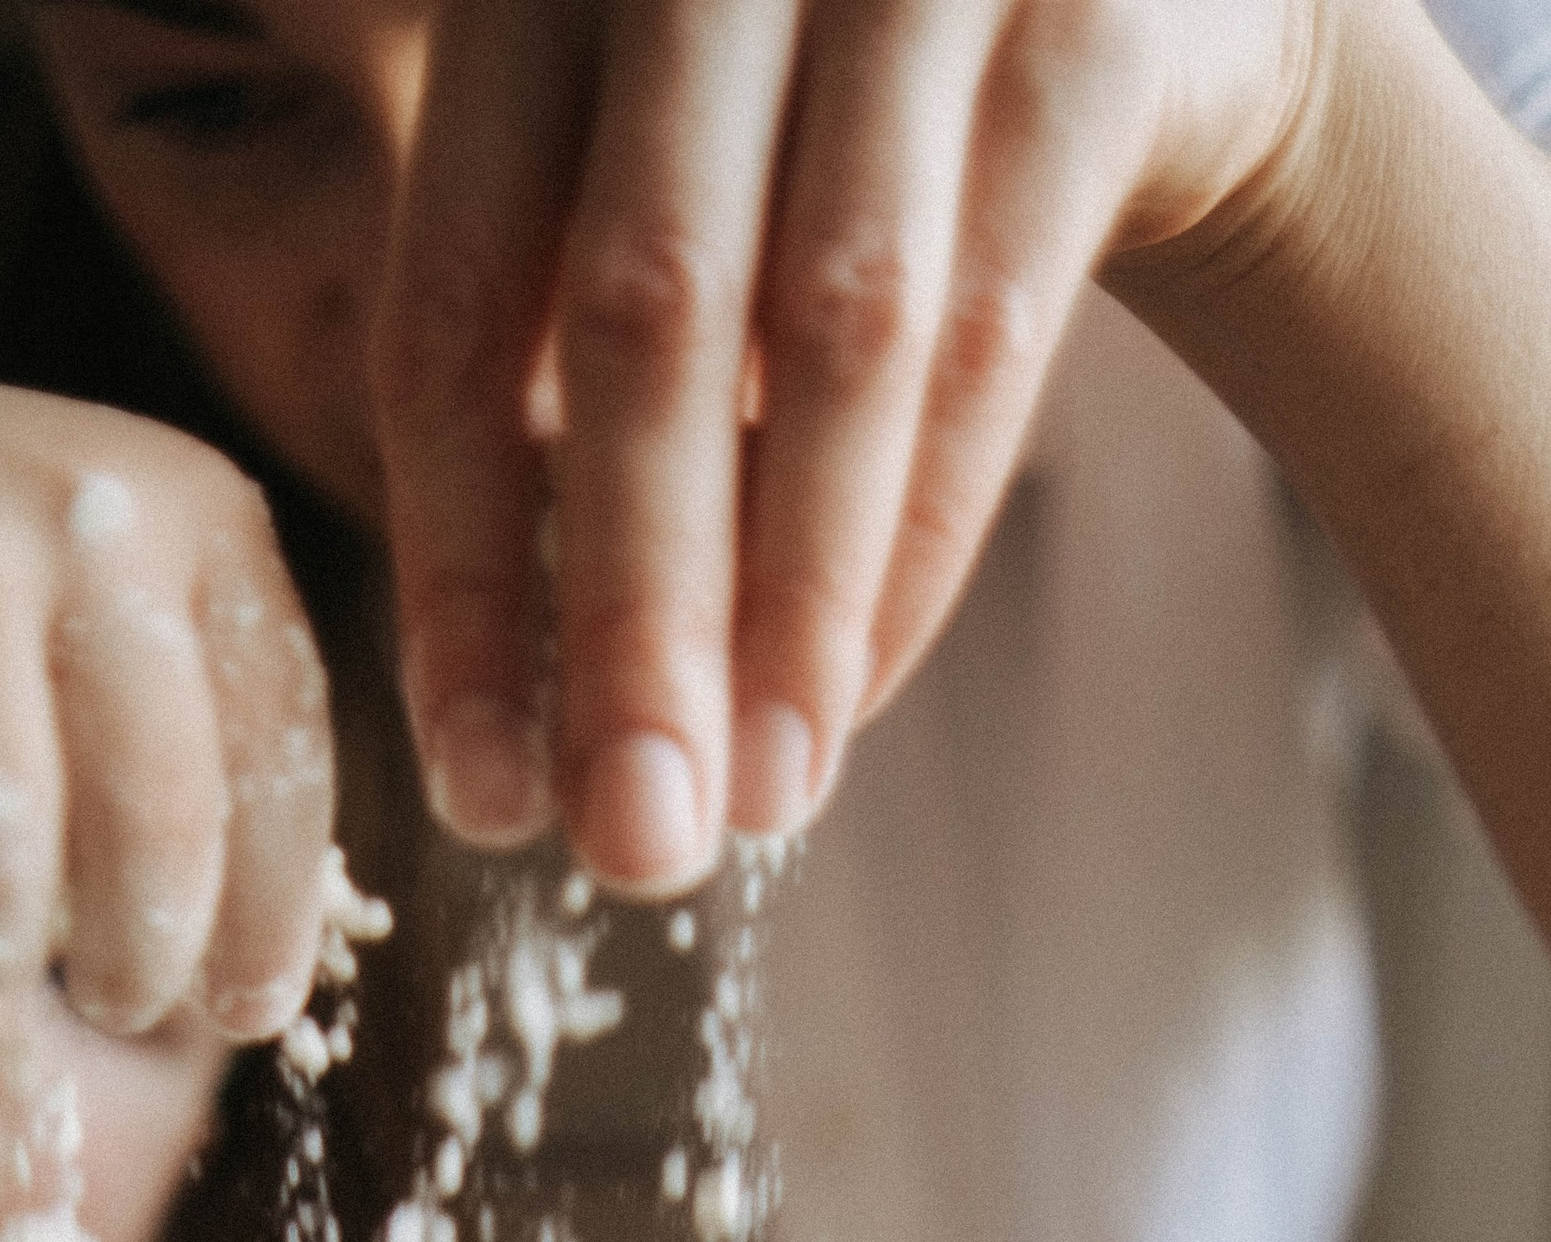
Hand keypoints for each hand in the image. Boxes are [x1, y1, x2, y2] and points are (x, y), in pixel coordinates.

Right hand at [0, 366, 333, 1035]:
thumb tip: (251, 980)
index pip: (276, 756)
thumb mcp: (124, 619)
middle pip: (152, 824)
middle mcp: (85, 517)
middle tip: (118, 1001)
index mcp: (202, 521)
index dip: (269, 912)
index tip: (246, 1009)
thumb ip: (204, 748)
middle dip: (139, 962)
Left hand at [377, 0, 1332, 890]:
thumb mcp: (659, 187)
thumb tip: (514, 736)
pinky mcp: (1097, 8)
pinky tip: (853, 691)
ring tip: (759, 807)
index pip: (453, 310)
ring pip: (836, 330)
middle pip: (646, 320)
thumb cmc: (823, 128)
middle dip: (635, 621)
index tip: (481, 793)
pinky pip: (999, 316)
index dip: (461, 572)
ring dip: (791, 604)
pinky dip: (921, 530)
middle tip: (631, 848)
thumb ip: (570, 374)